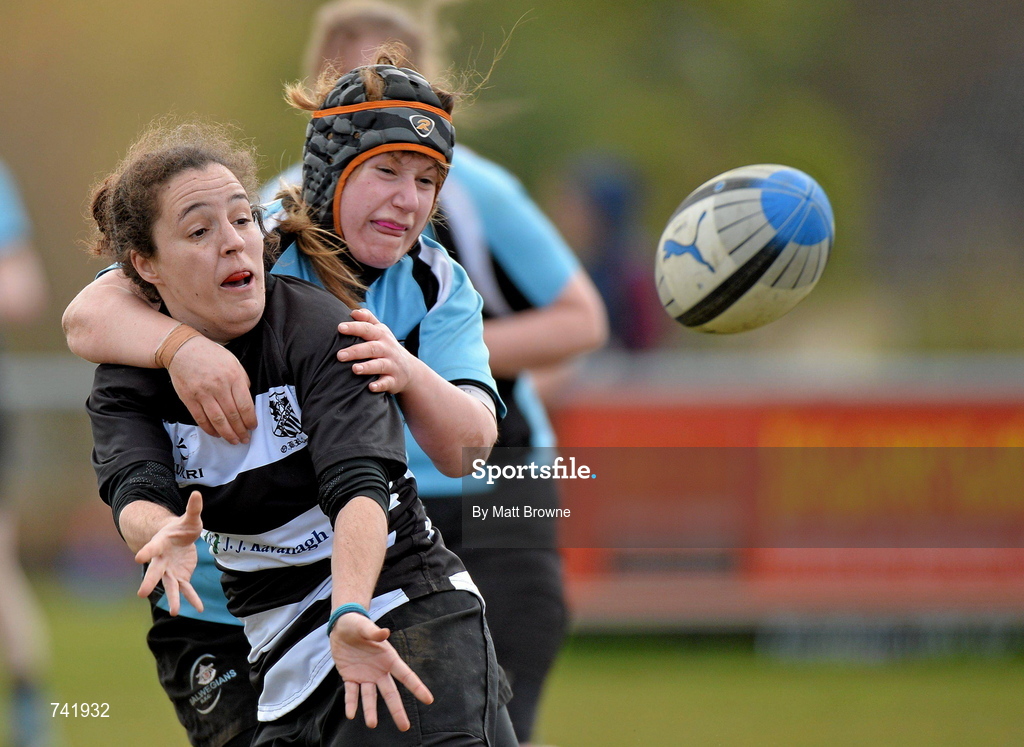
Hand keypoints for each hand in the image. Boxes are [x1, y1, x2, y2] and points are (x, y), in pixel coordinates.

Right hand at [135, 491, 203, 615]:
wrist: (179, 540)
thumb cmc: (181, 528)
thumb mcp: (190, 518)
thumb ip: (193, 508)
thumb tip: (198, 493)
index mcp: (160, 544)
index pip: (152, 548)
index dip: (146, 552)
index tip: (138, 558)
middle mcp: (162, 560)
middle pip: (155, 572)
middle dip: (150, 581)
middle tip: (141, 593)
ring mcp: (170, 570)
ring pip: (170, 586)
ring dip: (173, 598)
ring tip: (174, 612)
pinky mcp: (181, 576)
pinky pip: (186, 589)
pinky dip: (192, 599)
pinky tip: (199, 609)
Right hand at [167, 336, 256, 443]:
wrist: (183, 349)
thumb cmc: (211, 355)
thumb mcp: (234, 362)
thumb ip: (243, 380)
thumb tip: (248, 400)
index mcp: (233, 377)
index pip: (245, 405)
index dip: (250, 420)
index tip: (253, 427)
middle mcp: (219, 386)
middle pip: (232, 415)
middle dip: (240, 430)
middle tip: (245, 439)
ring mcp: (203, 393)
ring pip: (217, 420)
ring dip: (227, 434)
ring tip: (233, 441)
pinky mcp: (189, 398)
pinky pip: (200, 418)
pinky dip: (209, 429)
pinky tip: (216, 434)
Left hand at [329, 612, 433, 730]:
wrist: (341, 627)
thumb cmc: (357, 624)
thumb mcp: (364, 626)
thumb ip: (374, 632)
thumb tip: (385, 632)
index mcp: (388, 658)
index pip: (406, 675)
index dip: (417, 687)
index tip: (429, 700)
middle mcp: (379, 671)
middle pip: (390, 693)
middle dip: (397, 710)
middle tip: (404, 727)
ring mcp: (365, 676)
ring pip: (370, 697)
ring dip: (370, 710)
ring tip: (371, 724)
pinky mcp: (350, 678)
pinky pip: (351, 693)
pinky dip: (351, 703)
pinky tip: (351, 714)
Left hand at [337, 308, 417, 393]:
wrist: (410, 369)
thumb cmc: (386, 347)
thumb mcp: (381, 330)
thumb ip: (368, 319)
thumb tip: (353, 311)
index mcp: (381, 335)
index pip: (367, 329)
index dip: (355, 327)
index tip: (340, 328)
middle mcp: (387, 349)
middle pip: (371, 348)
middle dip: (356, 351)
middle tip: (339, 355)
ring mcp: (391, 365)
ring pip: (379, 365)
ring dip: (367, 367)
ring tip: (355, 369)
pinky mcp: (394, 380)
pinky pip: (387, 382)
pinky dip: (380, 385)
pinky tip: (371, 387)